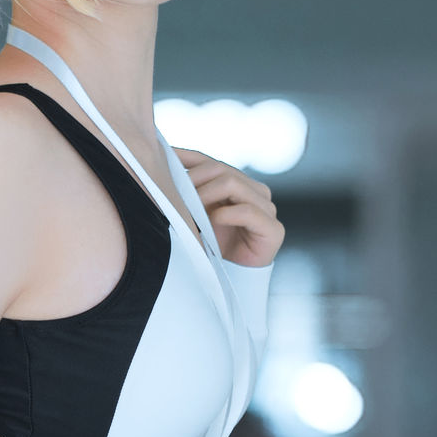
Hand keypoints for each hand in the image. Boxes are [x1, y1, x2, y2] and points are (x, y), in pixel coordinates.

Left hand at [173, 148, 283, 266]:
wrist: (233, 280)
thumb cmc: (214, 247)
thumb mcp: (197, 215)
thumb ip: (190, 194)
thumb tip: (163, 170)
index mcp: (240, 184)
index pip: (210, 162)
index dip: (188, 158)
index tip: (164, 156)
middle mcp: (255, 191)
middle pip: (221, 170)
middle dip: (194, 179)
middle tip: (174, 191)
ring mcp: (266, 208)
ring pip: (233, 184)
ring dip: (206, 194)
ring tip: (189, 208)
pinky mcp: (273, 229)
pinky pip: (247, 211)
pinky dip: (226, 214)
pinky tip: (212, 221)